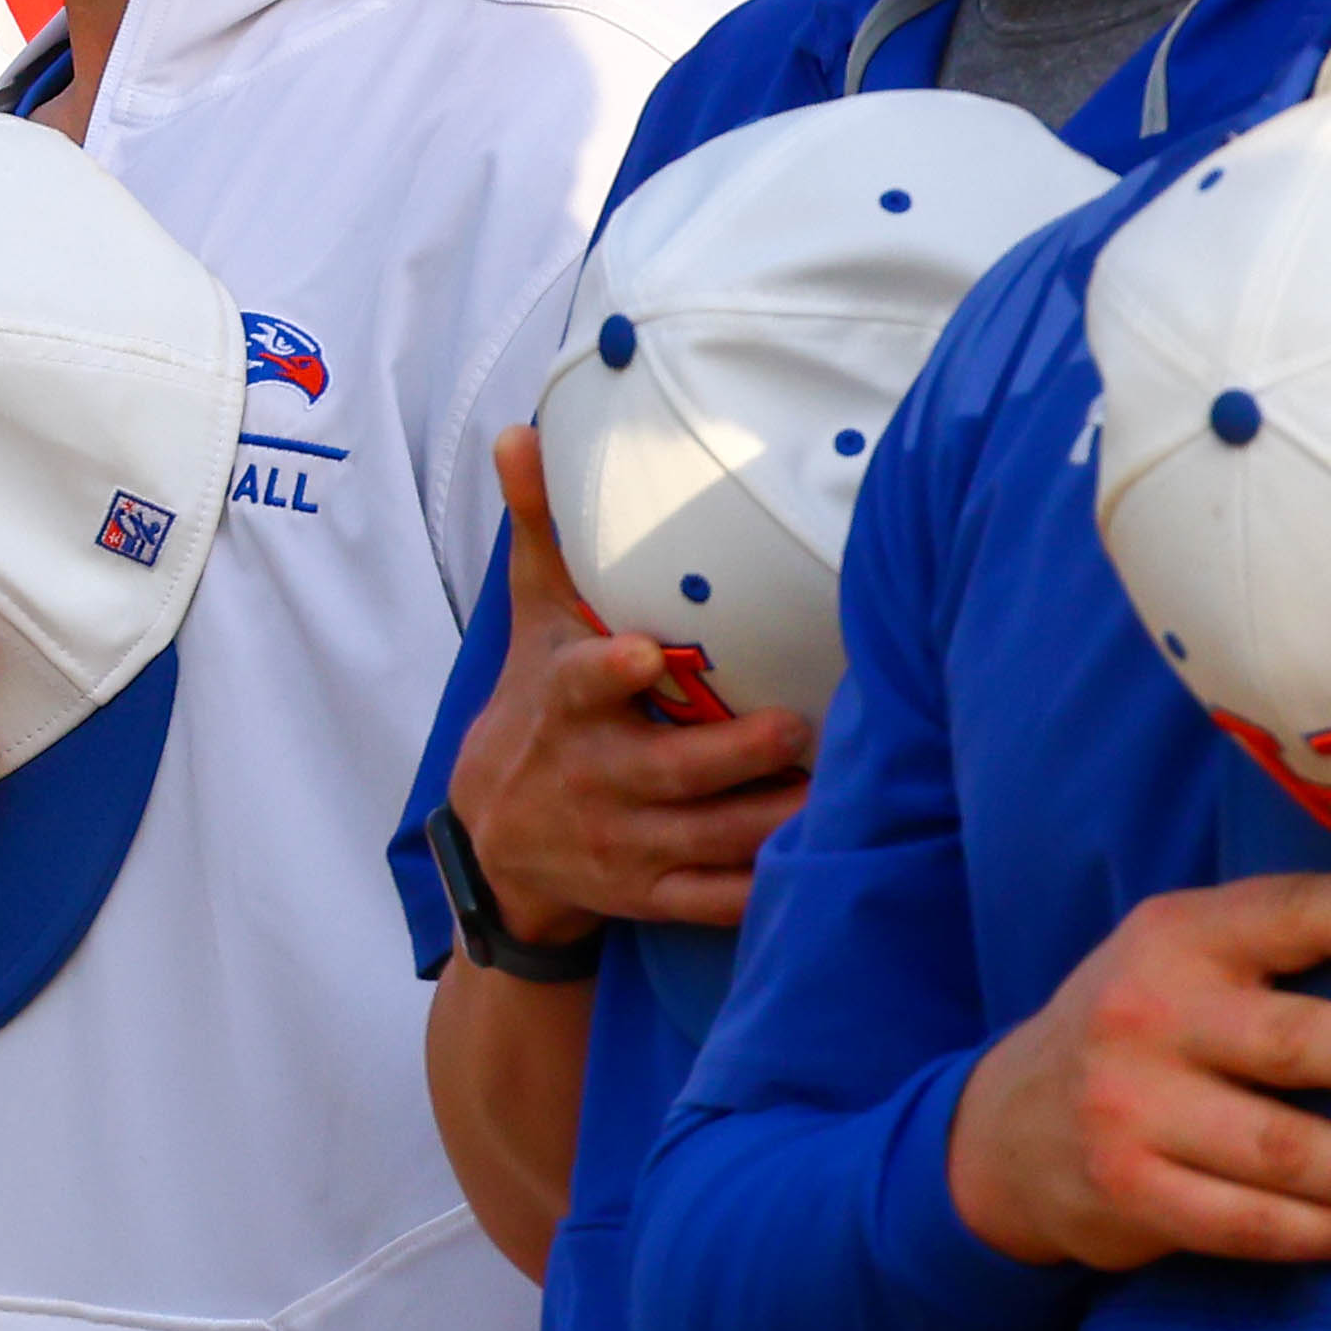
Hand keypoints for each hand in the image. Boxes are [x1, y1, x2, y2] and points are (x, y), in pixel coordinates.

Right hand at [444, 421, 815, 940]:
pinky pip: (711, 898)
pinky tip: (812, 865)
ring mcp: (623, 844)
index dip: (609, 674)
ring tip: (833, 792)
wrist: (498, 843)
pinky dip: (758, 890)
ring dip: (767, 821)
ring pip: (704, 838)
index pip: (577, 688)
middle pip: (666, 773)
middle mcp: (591, 780)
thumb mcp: (530, 625)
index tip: (642, 655)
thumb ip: (541, 535)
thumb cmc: (534, 709)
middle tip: (793, 725)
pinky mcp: (651, 893)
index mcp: (561, 710)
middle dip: (731, 755)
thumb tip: (521, 432)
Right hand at [947, 868, 1330, 1271]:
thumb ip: (1278, 952)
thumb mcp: (1183, 960)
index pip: (1284, 914)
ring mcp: (1130, 1108)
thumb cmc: (1145, 1030)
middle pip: (1291, 1043)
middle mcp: (1146, 1016)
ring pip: (1285, 1151)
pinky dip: (1329, 1231)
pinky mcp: (1131, 1190)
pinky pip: (1252, 1223)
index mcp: (1176, 938)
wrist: (1009, 1127)